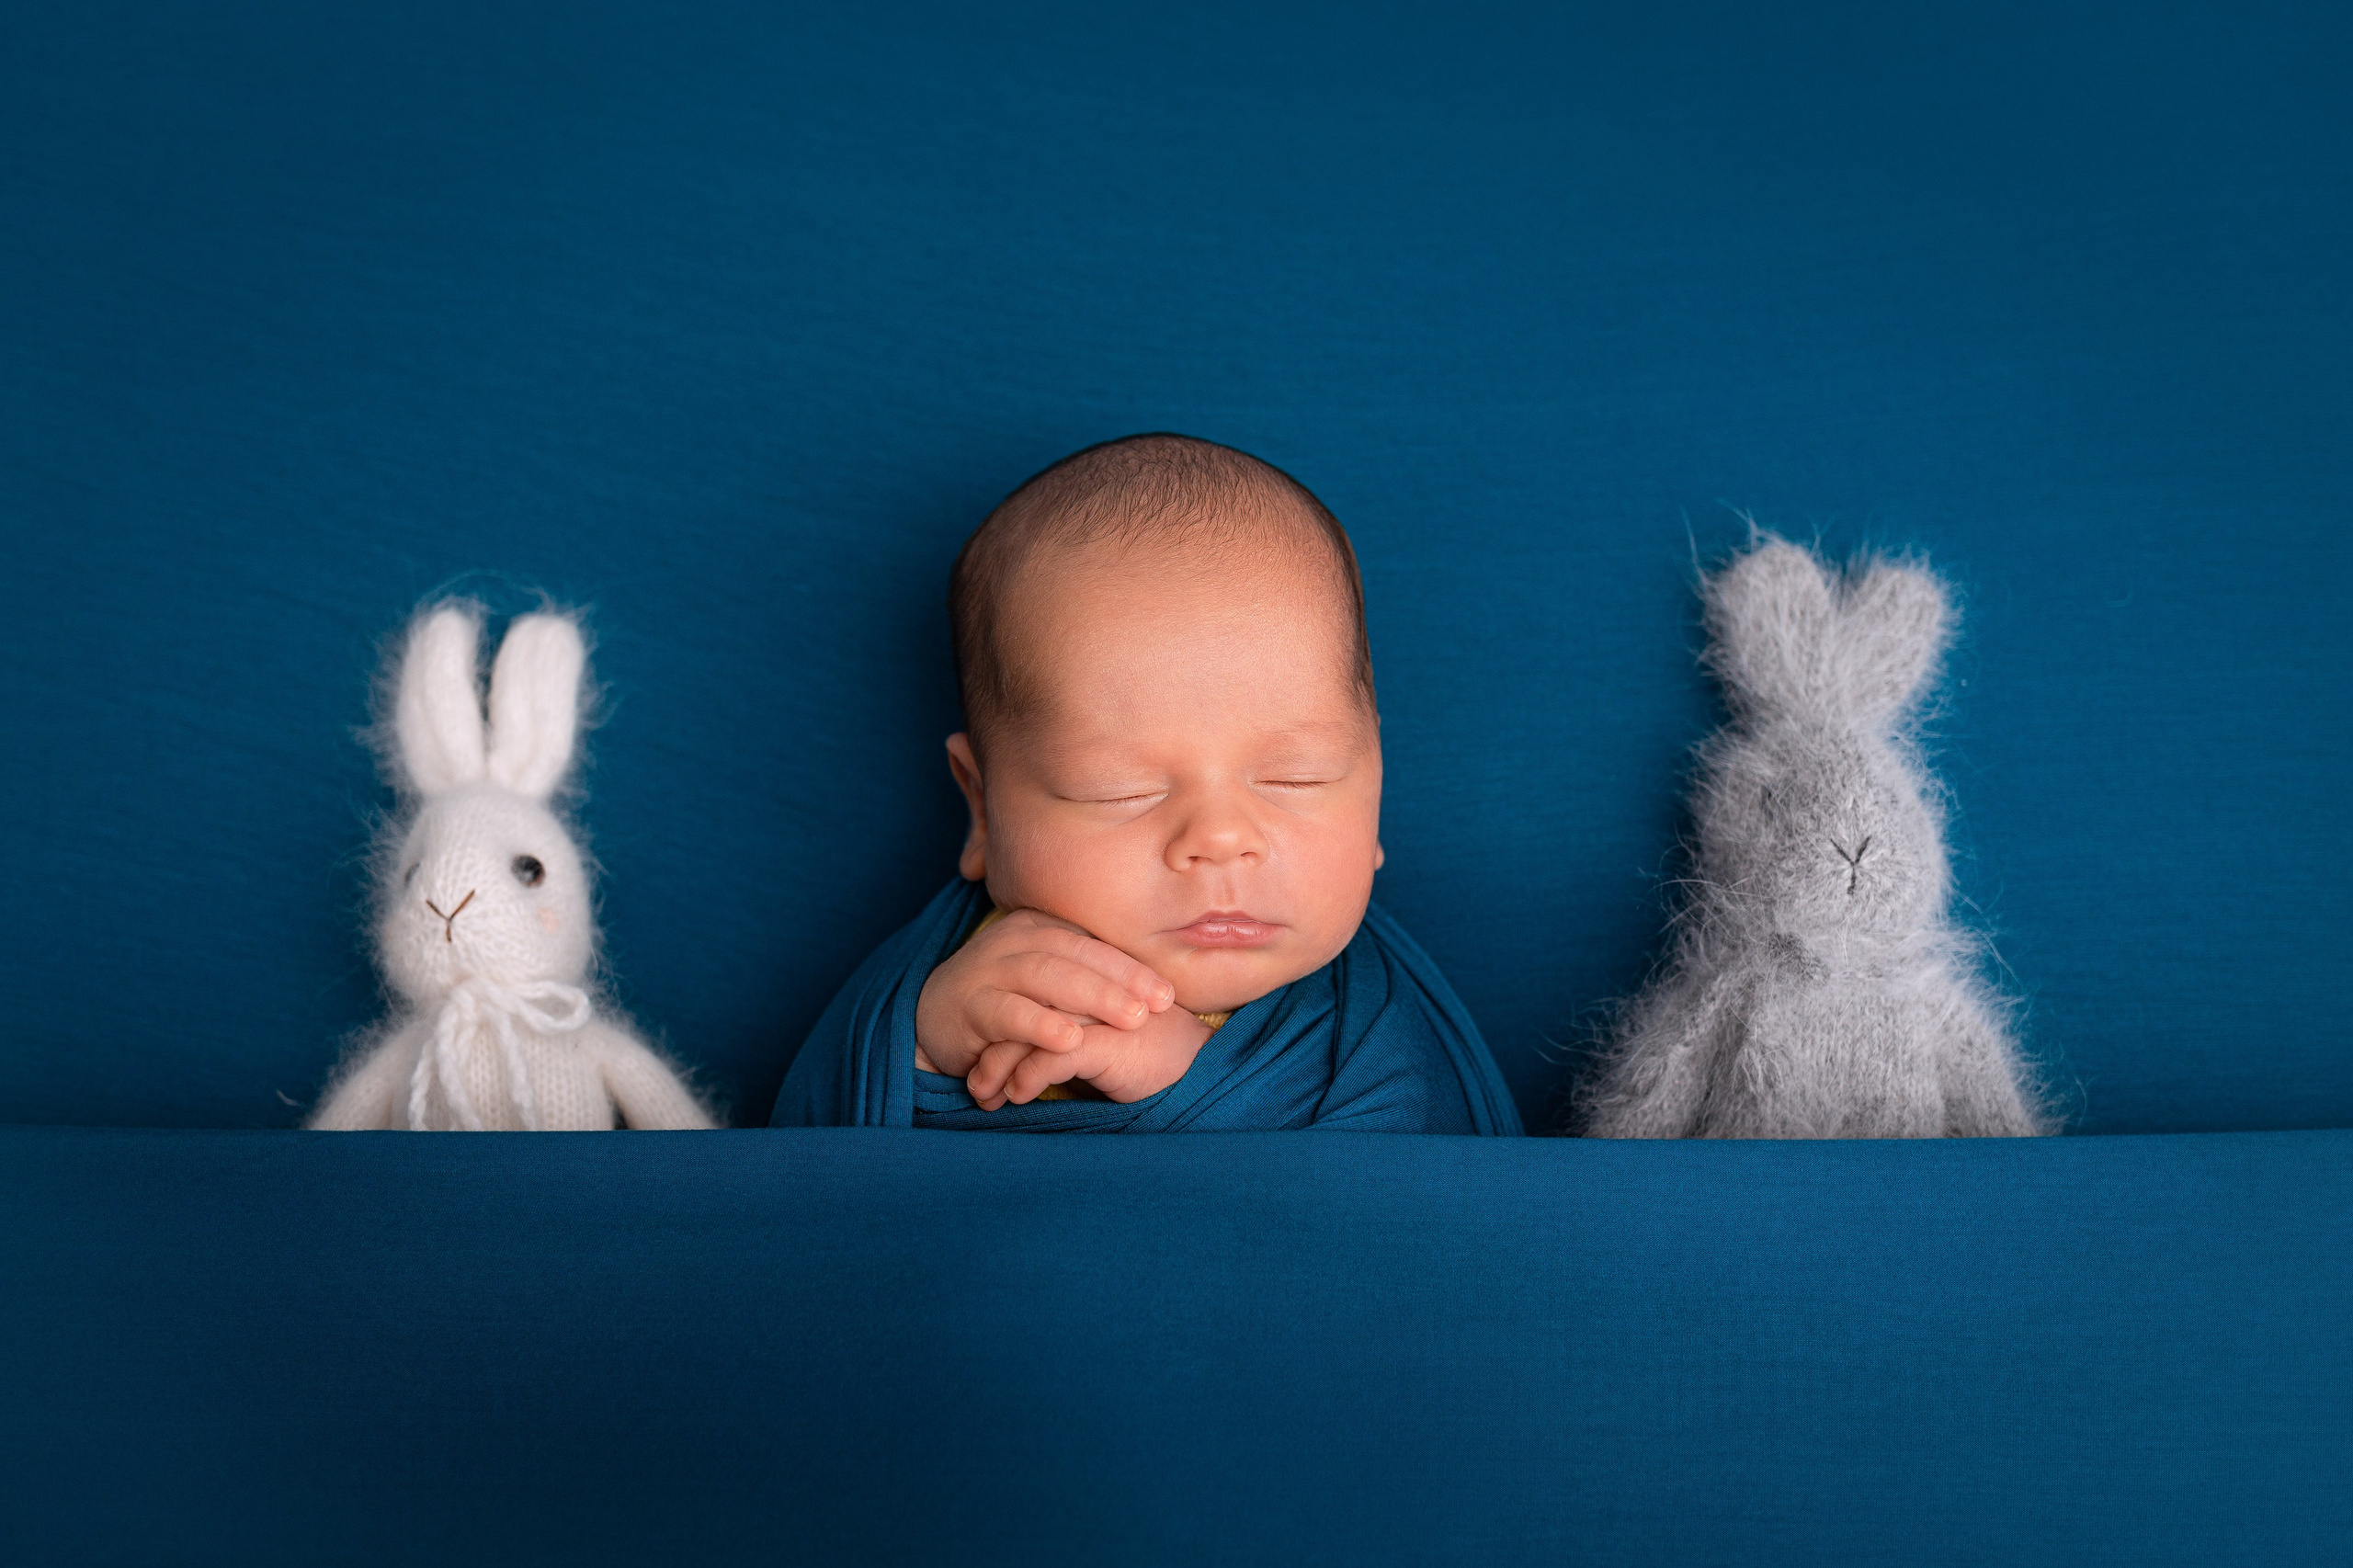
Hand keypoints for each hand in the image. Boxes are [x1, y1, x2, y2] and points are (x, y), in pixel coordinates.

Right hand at [914, 907, 1174, 1079]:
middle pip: (1075, 954)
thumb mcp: (1047, 983)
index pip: (1091, 944)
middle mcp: (1013, 940)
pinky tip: (1070, 1040)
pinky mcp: (967, 1004)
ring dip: (1092, 997)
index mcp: (1038, 928)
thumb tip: (1153, 995)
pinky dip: (1040, 1025)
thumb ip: (1086, 980)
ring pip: (1045, 975)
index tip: (1168, 994)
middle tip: (1157, 1005)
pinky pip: (1007, 1011)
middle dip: (1121, 980)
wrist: (933, 1019)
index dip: (1131, 967)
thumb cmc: (1006, 1003)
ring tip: (1130, 1019)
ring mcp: (987, 969)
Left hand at [965, 1004, 1212, 1109]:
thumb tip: (1012, 1064)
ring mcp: (1100, 1012)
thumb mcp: (1095, 1044)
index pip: (1027, 989)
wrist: (1198, 1076)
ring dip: (1000, 1067)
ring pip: (1029, 1030)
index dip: (1000, 1024)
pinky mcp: (1108, 1042)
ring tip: (985, 1096)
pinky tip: (1016, 1097)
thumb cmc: (1147, 1063)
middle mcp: (1092, 987)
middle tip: (974, 1084)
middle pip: (1020, 1004)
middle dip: (990, 1047)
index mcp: (1087, 978)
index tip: (977, 1060)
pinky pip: (1052, 1056)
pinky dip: (1027, 1078)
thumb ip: (1062, 1037)